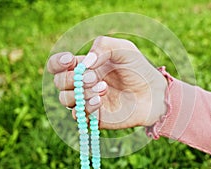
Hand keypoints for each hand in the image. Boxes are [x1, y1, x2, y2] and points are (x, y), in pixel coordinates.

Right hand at [47, 36, 166, 128]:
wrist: (153, 93)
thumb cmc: (139, 69)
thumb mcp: (124, 49)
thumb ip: (103, 46)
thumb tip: (85, 63)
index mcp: (85, 66)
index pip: (57, 65)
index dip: (57, 63)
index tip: (70, 60)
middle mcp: (82, 83)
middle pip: (59, 82)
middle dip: (72, 78)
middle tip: (94, 77)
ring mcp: (87, 100)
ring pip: (65, 98)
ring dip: (80, 92)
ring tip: (103, 88)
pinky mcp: (94, 116)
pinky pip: (78, 115)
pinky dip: (86, 107)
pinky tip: (100, 101)